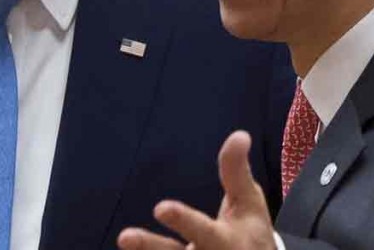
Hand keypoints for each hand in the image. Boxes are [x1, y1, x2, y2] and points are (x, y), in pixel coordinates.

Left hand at [118, 131, 276, 249]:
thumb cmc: (250, 232)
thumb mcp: (249, 202)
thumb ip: (237, 171)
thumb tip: (240, 134)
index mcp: (225, 242)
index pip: (202, 230)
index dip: (183, 220)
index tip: (160, 208)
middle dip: (151, 247)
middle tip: (124, 237)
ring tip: (122, 239)